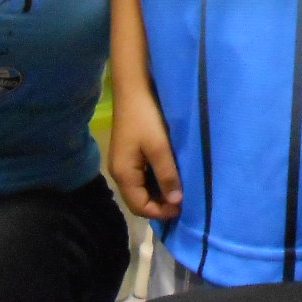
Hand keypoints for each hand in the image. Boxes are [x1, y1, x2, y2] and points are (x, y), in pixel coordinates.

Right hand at [108, 87, 181, 221]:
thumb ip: (167, 175)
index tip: (182, 208)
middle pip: (138, 201)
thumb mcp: (160, 147)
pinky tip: (168, 177)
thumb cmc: (146, 118)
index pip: (140, 207)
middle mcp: (119, 173)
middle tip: (182, 203)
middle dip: (159, 206)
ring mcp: (122, 163)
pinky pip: (141, 177)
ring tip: (178, 191)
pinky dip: (154, 182)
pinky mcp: (128, 154)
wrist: (133, 89)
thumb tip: (176, 202)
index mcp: (123, 174)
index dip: (161, 212)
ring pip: (140, 189)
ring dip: (157, 194)